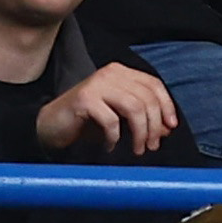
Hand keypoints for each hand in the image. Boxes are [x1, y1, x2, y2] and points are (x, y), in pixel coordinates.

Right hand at [35, 56, 179, 157]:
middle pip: (146, 98)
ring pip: (134, 108)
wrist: (50, 126)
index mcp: (121, 72)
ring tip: (138, 150)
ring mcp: (96, 84)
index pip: (154, 85)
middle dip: (154, 126)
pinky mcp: (84, 99)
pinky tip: (110, 146)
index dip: (167, 106)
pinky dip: (115, 138)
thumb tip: (167, 129)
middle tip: (151, 146)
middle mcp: (110, 73)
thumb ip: (144, 119)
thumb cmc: (87, 122)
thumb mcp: (120, 118)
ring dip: (140, 133)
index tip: (170, 127)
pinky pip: (111, 121)